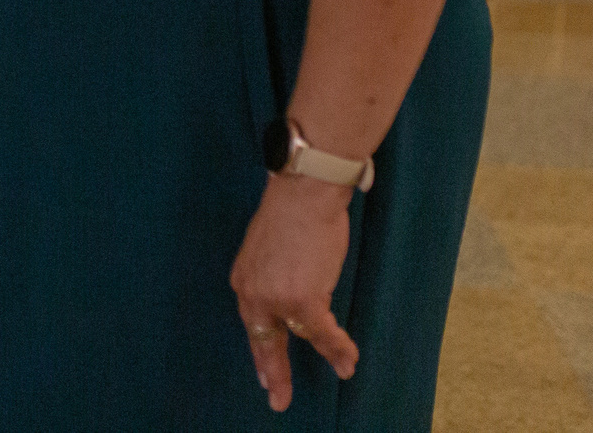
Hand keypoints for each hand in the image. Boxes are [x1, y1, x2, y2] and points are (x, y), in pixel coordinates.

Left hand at [229, 173, 360, 412]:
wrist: (303, 194)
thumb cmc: (292, 211)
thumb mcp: (268, 248)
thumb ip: (273, 274)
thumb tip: (290, 286)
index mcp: (244, 280)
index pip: (253, 322)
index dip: (261, 348)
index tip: (263, 372)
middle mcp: (254, 293)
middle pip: (264, 340)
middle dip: (273, 371)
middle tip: (276, 398)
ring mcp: (276, 299)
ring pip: (301, 337)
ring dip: (327, 355)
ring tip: (343, 370)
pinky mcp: (302, 300)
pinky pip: (323, 333)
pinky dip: (338, 347)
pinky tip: (348, 360)